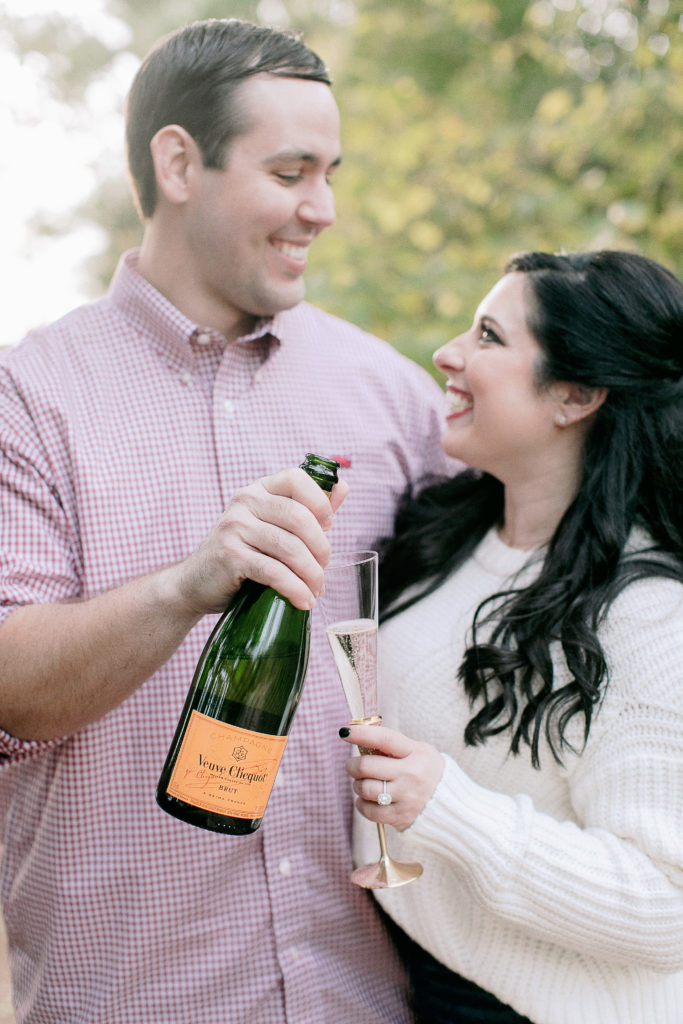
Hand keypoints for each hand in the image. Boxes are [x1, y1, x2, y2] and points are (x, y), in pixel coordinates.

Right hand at [171, 466, 348, 615]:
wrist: (195, 583)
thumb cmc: (242, 553)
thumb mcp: (271, 526)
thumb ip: (307, 509)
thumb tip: (343, 487)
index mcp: (259, 489)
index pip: (296, 478)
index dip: (320, 500)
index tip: (329, 525)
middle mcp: (245, 501)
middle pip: (299, 517)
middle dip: (321, 548)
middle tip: (323, 570)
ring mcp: (235, 527)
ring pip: (289, 548)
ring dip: (311, 574)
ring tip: (315, 591)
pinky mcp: (230, 556)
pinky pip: (274, 572)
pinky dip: (294, 589)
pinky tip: (303, 601)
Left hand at [340, 724, 443, 830]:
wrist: (452, 806)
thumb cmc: (428, 772)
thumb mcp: (419, 751)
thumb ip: (393, 746)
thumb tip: (361, 739)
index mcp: (416, 753)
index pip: (385, 739)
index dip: (362, 734)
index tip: (345, 731)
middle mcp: (412, 775)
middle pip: (367, 767)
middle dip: (352, 765)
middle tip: (353, 766)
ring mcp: (407, 798)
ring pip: (366, 789)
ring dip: (358, 785)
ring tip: (363, 783)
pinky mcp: (401, 817)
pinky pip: (369, 811)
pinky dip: (362, 804)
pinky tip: (367, 799)